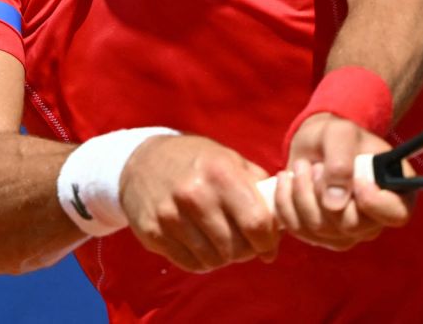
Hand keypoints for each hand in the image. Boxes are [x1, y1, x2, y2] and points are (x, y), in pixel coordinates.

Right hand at [119, 134, 279, 272]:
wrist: (141, 161)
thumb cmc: (195, 160)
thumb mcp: (228, 159)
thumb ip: (255, 184)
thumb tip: (281, 213)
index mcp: (221, 173)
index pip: (256, 222)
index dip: (268, 241)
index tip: (269, 247)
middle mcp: (196, 195)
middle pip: (235, 247)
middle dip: (246, 251)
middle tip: (245, 245)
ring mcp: (171, 216)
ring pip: (213, 260)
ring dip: (223, 257)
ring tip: (222, 244)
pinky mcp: (154, 233)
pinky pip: (190, 264)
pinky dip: (202, 261)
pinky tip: (202, 246)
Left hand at [273, 113, 412, 250]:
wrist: (317, 145)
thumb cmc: (338, 136)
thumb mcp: (341, 135)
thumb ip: (341, 162)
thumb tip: (334, 204)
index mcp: (396, 192)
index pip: (396, 214)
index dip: (375, 202)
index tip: (356, 179)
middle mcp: (375, 219)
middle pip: (351, 226)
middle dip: (323, 192)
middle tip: (315, 166)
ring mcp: (348, 233)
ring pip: (320, 229)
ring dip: (301, 193)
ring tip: (301, 167)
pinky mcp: (321, 237)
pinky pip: (299, 230)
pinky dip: (285, 202)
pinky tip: (287, 180)